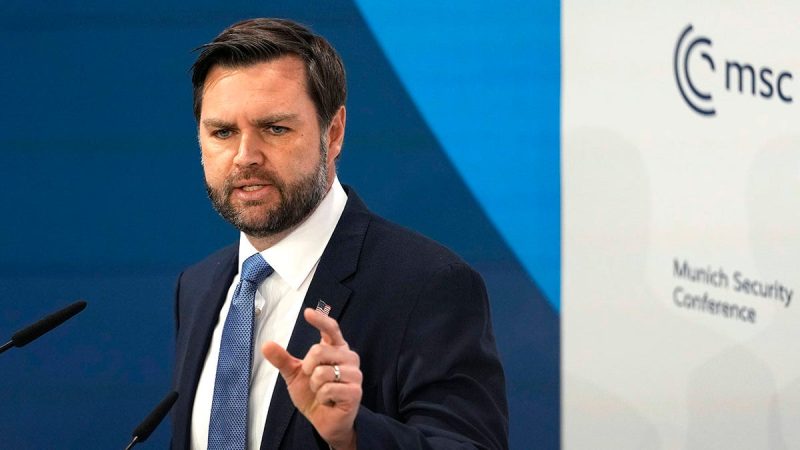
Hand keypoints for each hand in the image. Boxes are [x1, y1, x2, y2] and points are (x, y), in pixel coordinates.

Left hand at [262, 308, 361, 449]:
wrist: (325, 421)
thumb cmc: (314, 394)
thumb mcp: (295, 375)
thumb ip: (283, 360)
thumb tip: (266, 344)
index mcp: (336, 349)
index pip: (331, 329)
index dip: (320, 320)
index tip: (307, 312)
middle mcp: (348, 358)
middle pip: (319, 350)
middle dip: (307, 367)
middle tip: (312, 379)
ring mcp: (354, 374)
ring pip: (323, 372)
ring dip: (315, 386)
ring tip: (322, 392)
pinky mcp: (355, 391)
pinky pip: (328, 389)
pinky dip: (322, 397)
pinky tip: (329, 401)